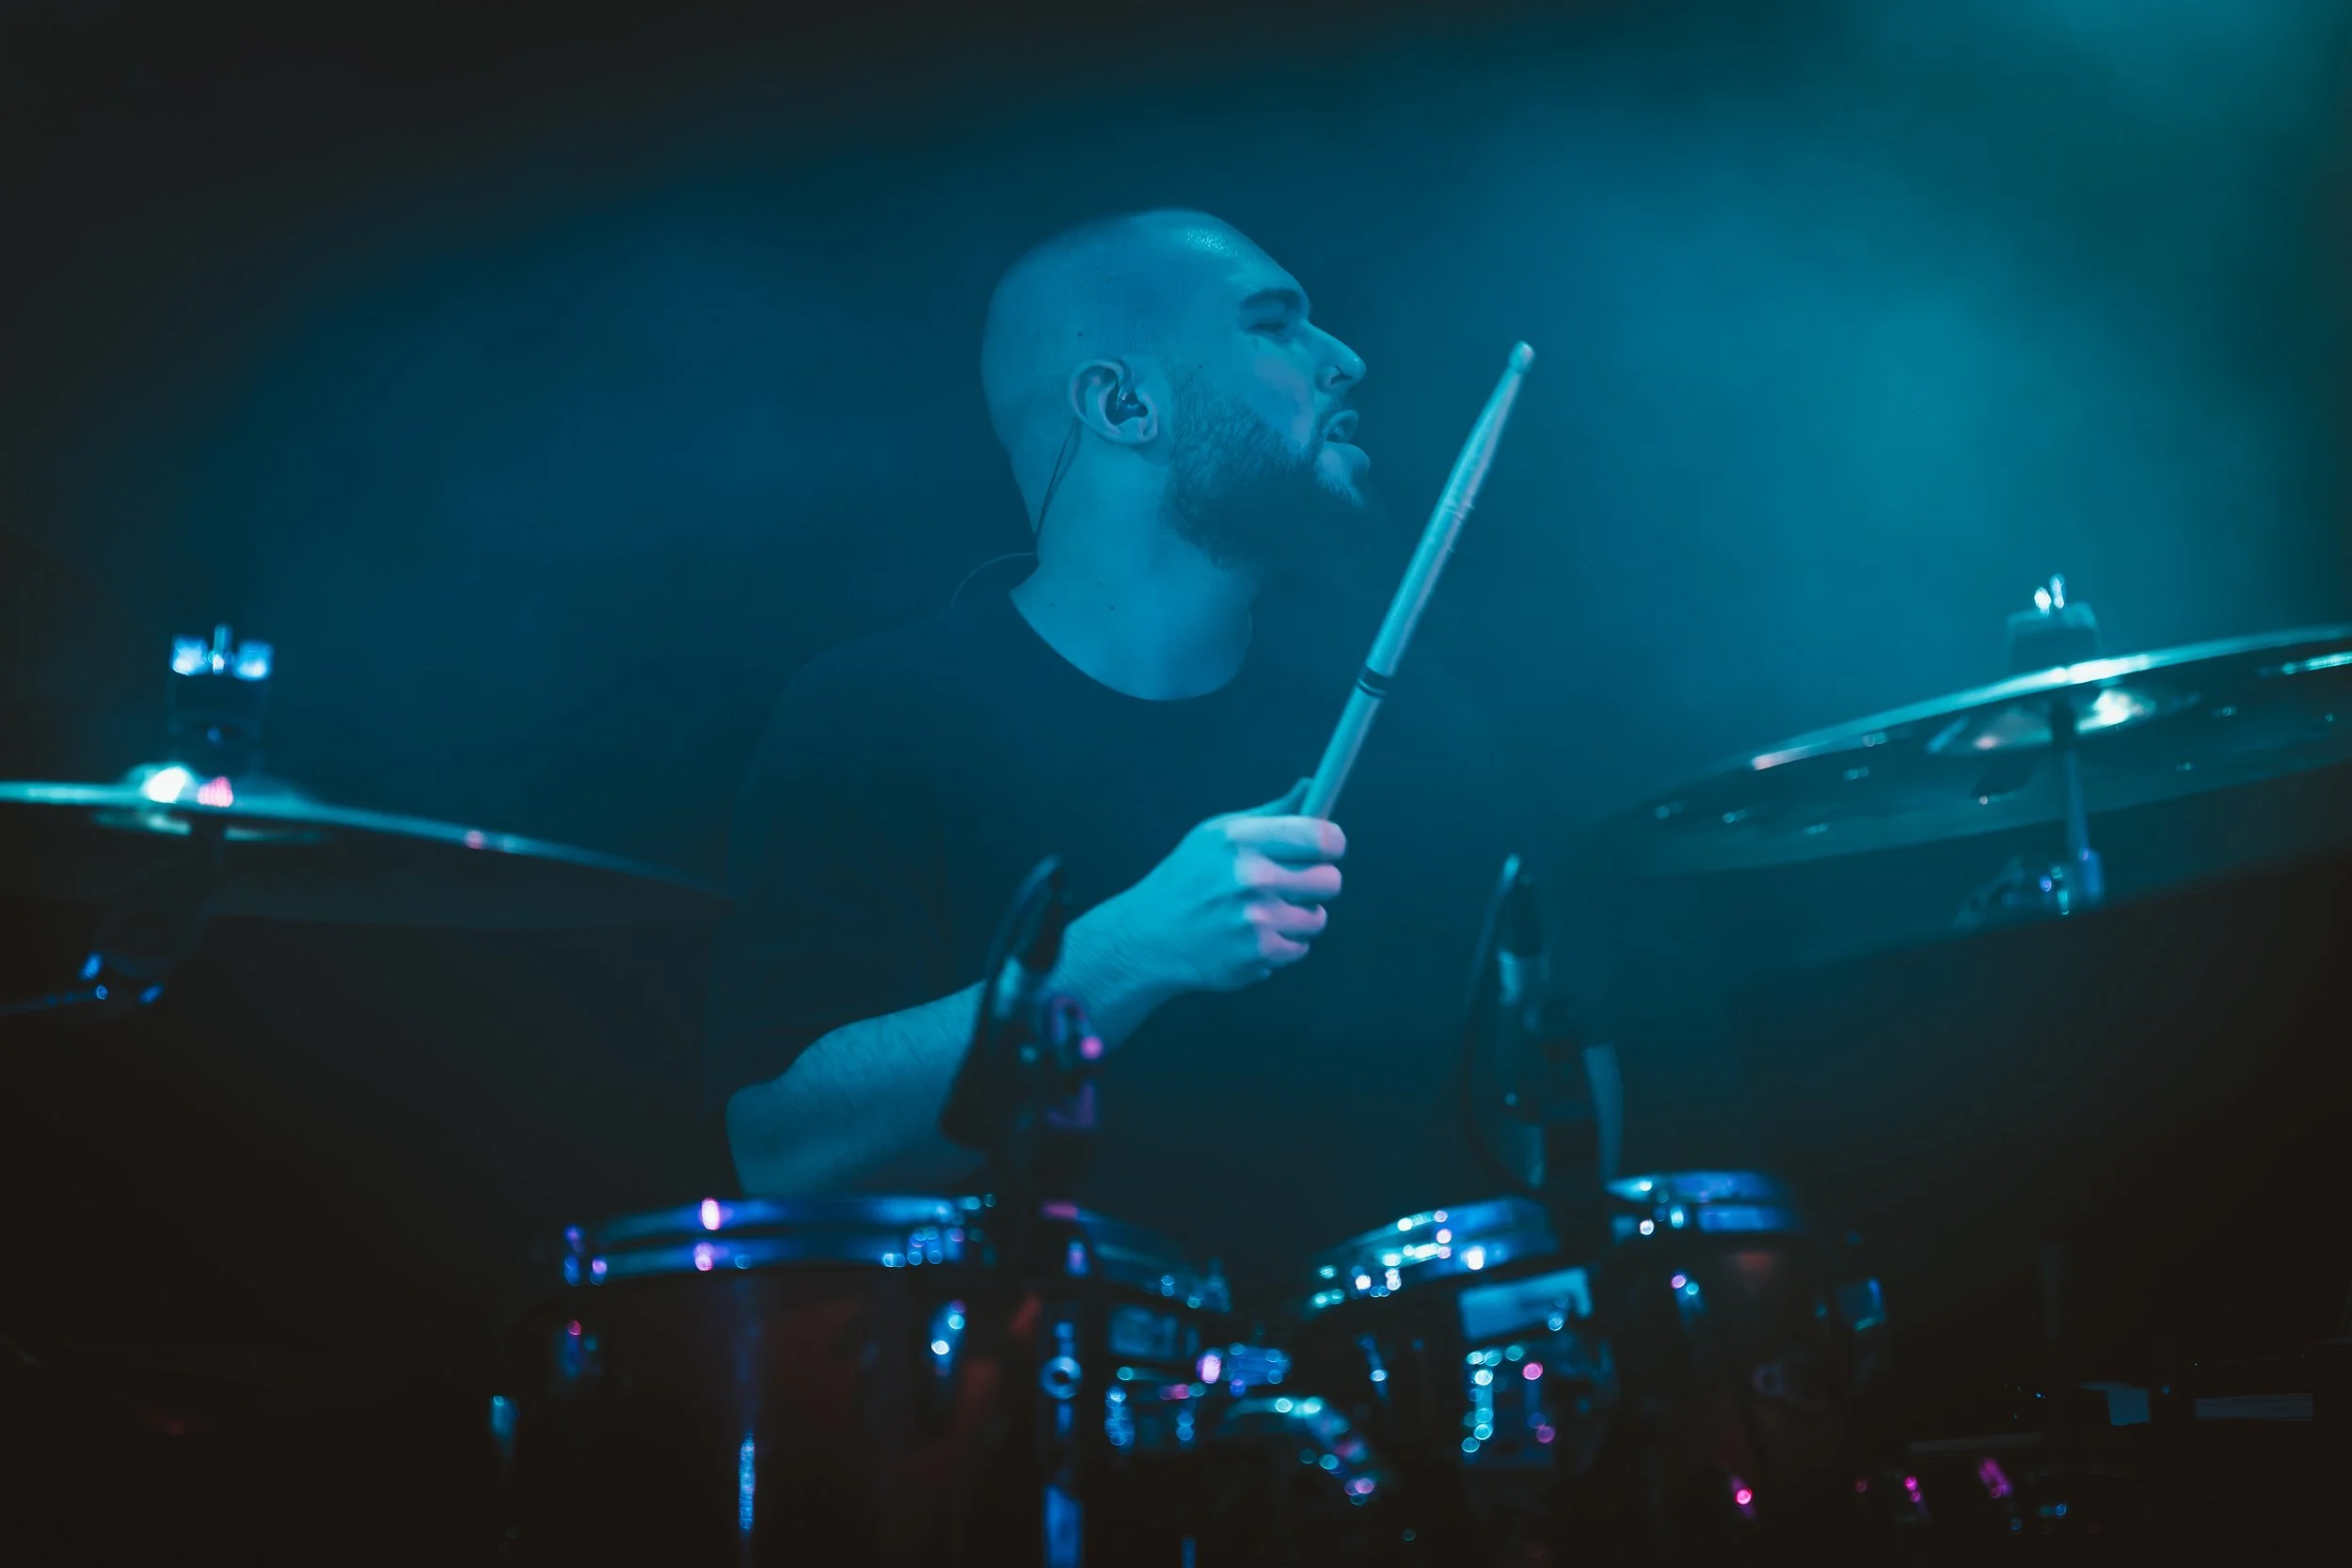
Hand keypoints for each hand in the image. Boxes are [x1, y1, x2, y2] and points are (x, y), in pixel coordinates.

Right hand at [1088, 779, 1346, 999]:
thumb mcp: (1218, 833)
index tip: (1327, 848)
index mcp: (1242, 839)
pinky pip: (1300, 948)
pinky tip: (1255, 935)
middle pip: (1330, 880)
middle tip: (1294, 883)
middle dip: (1318, 882)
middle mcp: (1251, 878)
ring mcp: (1256, 919)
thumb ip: (1272, 813)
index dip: (1332, 843)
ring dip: (1299, 916)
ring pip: (1317, 918)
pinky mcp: (1259, 954)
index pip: (1322, 837)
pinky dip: (1283, 944)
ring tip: (1267, 912)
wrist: (1149, 936)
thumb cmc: (1188, 878)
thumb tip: (1313, 786)